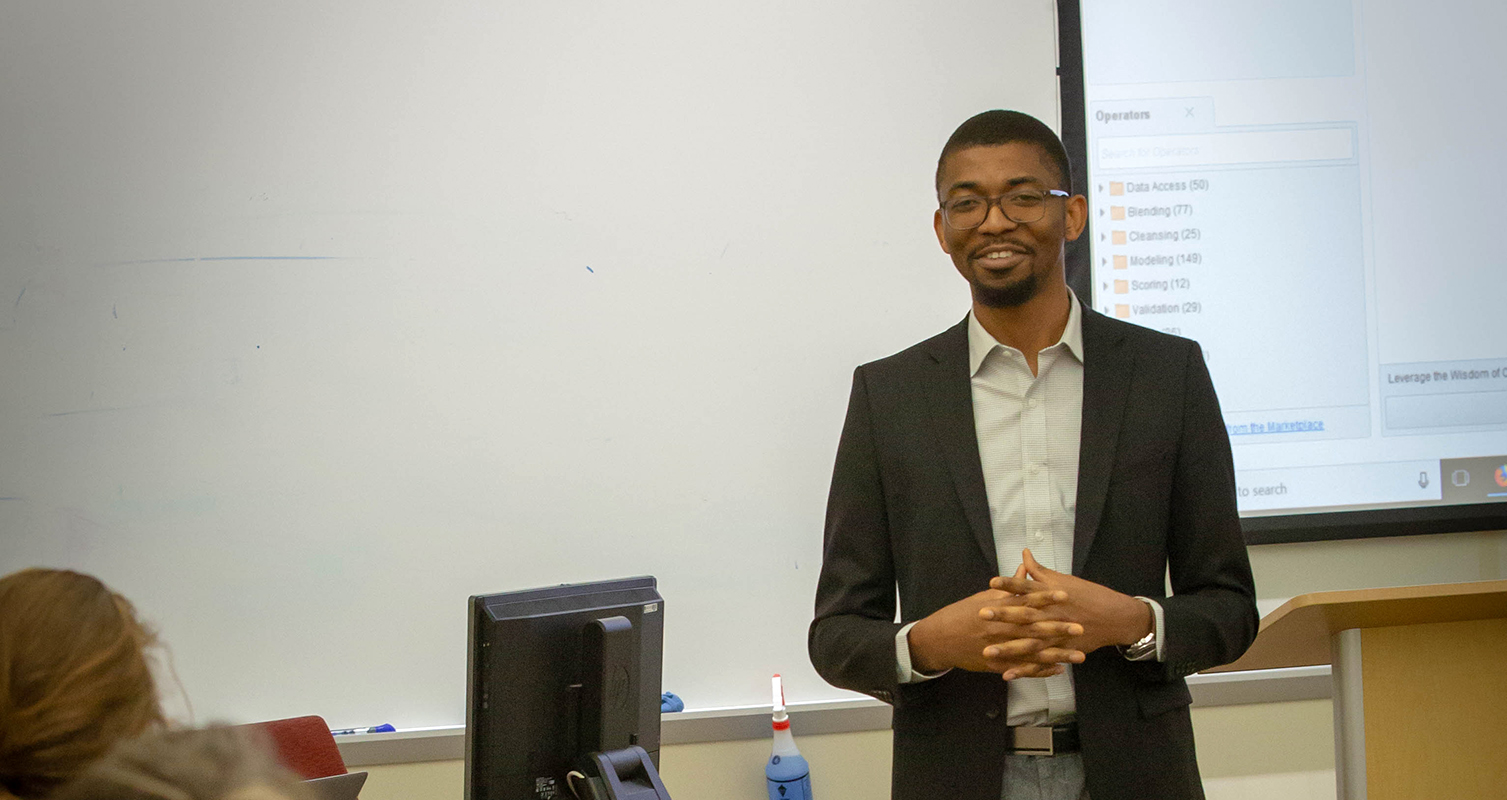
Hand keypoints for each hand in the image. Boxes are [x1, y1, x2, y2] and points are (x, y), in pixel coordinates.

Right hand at [907, 573, 1084, 677]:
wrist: (938, 639)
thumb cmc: (961, 615)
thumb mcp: (982, 598)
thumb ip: (1008, 588)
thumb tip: (1025, 570)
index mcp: (997, 610)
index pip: (1025, 601)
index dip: (1045, 598)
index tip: (1065, 595)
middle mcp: (1000, 629)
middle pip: (1033, 628)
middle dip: (1057, 628)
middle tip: (1079, 627)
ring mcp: (999, 649)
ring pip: (1032, 652)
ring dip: (1057, 654)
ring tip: (1079, 655)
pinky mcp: (996, 665)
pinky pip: (1022, 669)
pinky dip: (1040, 670)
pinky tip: (1058, 670)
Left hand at [989, 549, 1151, 654]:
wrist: (1115, 618)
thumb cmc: (1088, 595)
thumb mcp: (1064, 580)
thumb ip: (1040, 570)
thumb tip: (1024, 554)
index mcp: (1053, 595)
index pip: (1029, 588)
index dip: (1010, 584)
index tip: (992, 582)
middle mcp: (1053, 614)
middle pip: (1026, 615)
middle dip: (1003, 616)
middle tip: (981, 615)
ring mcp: (1058, 635)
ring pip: (1030, 643)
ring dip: (1008, 647)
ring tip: (987, 650)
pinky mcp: (1062, 651)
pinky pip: (1040, 663)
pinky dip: (1024, 669)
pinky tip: (1006, 673)